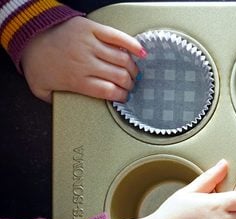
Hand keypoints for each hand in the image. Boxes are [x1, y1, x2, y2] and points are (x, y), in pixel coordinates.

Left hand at [20, 16, 144, 102]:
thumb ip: (55, 101)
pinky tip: (141, 52)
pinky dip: (132, 45)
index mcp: (77, 80)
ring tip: (134, 72)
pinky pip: (117, 37)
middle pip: (120, 76)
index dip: (122, 96)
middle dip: (130, 84)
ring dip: (133, 68)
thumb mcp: (41, 89)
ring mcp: (89, 44)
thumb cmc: (36, 62)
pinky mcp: (91, 29)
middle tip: (131, 85)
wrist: (28, 35)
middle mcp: (85, 62)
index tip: (125, 97)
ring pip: (122, 59)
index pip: (110, 91)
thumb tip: (67, 108)